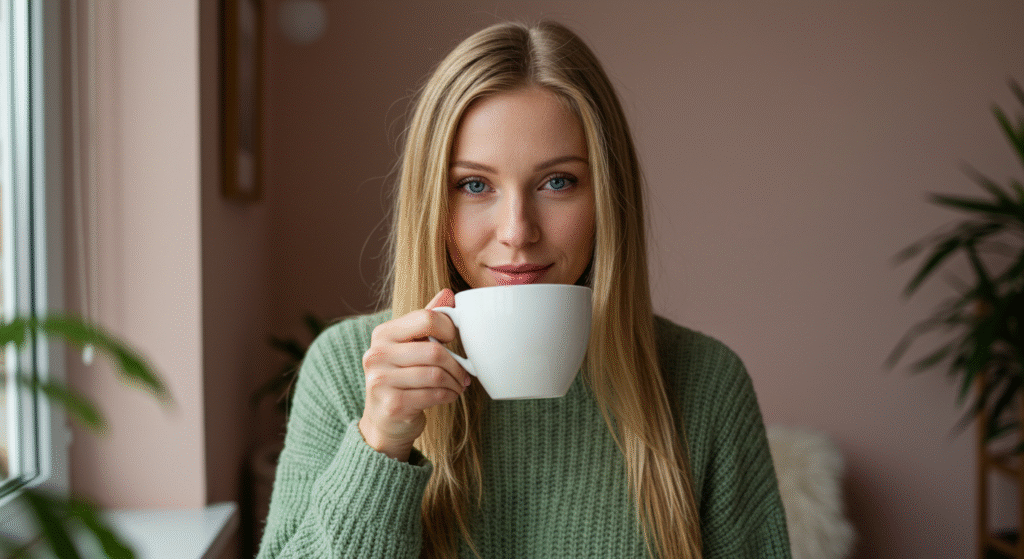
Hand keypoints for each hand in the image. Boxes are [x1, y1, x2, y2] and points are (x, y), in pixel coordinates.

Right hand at [357, 289, 469, 461]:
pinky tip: (448, 395)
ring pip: (436, 374)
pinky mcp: (392, 404)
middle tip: (464, 373)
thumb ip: (426, 320)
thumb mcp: (410, 345)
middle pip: (434, 351)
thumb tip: (448, 293)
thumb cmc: (402, 377)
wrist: (384, 420)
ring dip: (454, 382)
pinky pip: (434, 394)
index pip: (426, 319)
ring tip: (457, 385)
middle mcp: (376, 354)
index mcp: (383, 334)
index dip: (448, 328)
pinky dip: (448, 395)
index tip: (453, 340)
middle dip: (456, 364)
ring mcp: (381, 380)